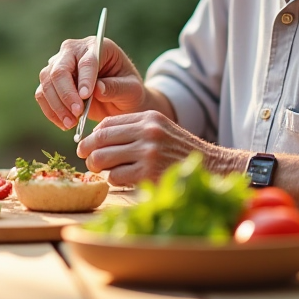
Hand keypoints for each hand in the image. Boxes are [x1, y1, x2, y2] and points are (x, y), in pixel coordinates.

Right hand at [35, 37, 146, 129]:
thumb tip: (97, 90)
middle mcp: (74, 51)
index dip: (84, 78)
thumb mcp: (132, 90)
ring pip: (47, 81)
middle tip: (77, 114)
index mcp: (97, 46)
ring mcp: (59, 64)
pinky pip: (42, 94)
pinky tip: (64, 124)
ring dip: (56, 105)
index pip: (86, 60)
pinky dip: (50, 110)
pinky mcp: (51, 81)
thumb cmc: (129, 91)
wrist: (120, 101)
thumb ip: (116, 88)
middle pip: (60, 69)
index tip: (85, 97)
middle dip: (66, 94)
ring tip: (71, 123)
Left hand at [76, 110, 219, 187]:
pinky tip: (120, 180)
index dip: (92, 135)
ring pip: (103, 158)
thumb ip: (133, 128)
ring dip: (97, 167)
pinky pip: (115, 176)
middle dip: (87, 151)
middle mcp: (147, 132)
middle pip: (101, 139)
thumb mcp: (160, 128)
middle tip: (86, 159)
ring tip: (101, 171)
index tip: (87, 144)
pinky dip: (113, 180)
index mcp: (148, 118)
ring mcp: (148, 152)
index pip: (107, 123)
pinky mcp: (148, 173)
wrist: (211, 166)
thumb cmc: (180, 150)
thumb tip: (97, 136)